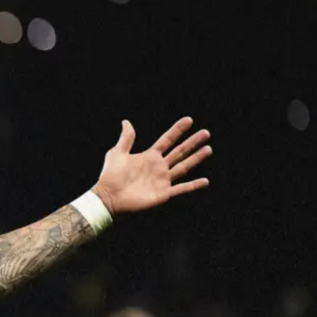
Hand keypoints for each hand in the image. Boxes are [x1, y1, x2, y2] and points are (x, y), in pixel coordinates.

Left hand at [92, 117, 212, 214]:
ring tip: (208, 149)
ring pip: (184, 167)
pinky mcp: (163, 193)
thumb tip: (126, 121)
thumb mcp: (117, 153)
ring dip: (196, 158)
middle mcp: (159, 167)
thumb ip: (126, 139)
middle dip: (193, 142)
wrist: (108, 197)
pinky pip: (181, 189)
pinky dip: (193, 185)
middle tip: (206, 133)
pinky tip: (205, 181)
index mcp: (149, 156)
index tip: (189, 120)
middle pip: (180, 152)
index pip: (167, 140)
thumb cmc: (110, 176)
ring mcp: (162, 180)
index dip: (177, 130)